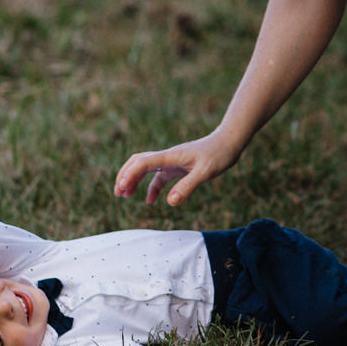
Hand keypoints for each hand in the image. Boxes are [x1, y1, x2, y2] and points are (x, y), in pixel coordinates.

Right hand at [114, 130, 240, 206]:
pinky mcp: (177, 167)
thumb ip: (187, 186)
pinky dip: (151, 188)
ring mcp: (171, 162)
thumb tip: (170, 202)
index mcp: (170, 156)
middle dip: (125, 175)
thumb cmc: (218, 155)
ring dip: (134, 181)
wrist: (228, 143)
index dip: (130, 174)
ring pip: (145, 169)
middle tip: (118, 192)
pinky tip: (150, 201)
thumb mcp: (205, 173)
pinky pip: (158, 177)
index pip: (143, 162)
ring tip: (125, 196)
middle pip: (138, 162)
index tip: (122, 188)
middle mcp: (167, 157)